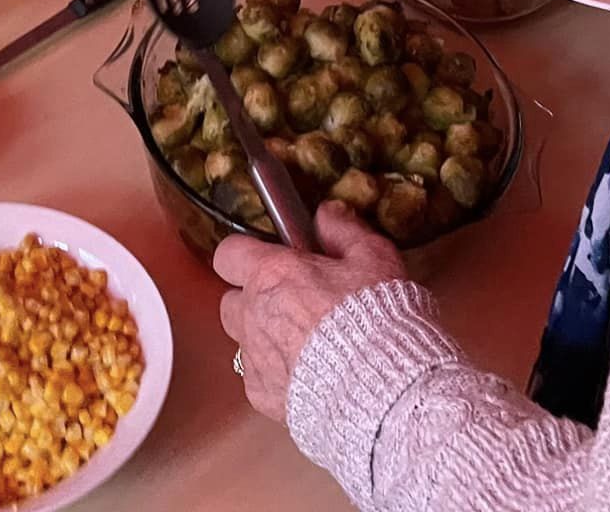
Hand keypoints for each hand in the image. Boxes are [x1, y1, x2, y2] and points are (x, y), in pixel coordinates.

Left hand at [214, 201, 406, 422]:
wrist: (380, 385)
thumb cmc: (376, 318)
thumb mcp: (373, 257)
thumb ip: (344, 231)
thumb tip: (327, 214)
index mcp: (272, 274)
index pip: (229, 254)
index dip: (246, 254)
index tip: (269, 258)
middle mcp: (253, 314)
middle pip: (232, 300)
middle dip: (254, 299)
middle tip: (293, 301)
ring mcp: (254, 358)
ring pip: (242, 340)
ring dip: (262, 336)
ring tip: (302, 340)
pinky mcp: (263, 394)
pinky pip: (258, 377)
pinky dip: (276, 373)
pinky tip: (308, 372)